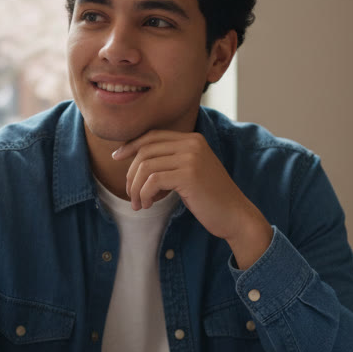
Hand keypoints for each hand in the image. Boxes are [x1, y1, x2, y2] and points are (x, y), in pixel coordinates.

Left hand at [112, 130, 272, 267]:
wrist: (235, 216)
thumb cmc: (210, 199)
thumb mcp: (190, 173)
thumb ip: (170, 162)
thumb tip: (137, 163)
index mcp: (193, 140)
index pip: (152, 136)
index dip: (131, 145)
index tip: (116, 157)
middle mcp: (192, 144)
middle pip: (145, 150)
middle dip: (131, 174)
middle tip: (131, 194)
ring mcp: (191, 158)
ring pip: (146, 166)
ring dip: (136, 188)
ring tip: (139, 204)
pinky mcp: (188, 175)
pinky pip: (153, 181)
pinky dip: (145, 194)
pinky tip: (148, 205)